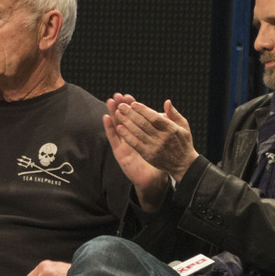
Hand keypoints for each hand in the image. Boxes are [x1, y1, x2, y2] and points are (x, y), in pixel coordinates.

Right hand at [105, 93, 168, 211]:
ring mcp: (125, 144)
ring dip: (113, 113)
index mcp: (144, 134)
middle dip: (122, 107)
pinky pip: (114, 139)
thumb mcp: (167, 142)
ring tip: (110, 101)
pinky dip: (109, 128)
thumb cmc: (162, 161)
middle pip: (126, 119)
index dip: (133, 107)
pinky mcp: (119, 152)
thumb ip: (168, 124)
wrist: (154, 179)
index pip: (138, 117)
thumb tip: (166, 108)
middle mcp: (133, 137)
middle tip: (117, 95)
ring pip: (118, 125)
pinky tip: (106, 118)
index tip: (129, 96)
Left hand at [112, 98, 198, 182]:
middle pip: (143, 123)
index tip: (133, 103)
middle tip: (121, 106)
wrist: (184, 165)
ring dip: (126, 122)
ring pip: (137, 132)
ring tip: (118, 114)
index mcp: (171, 129)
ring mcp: (155, 147)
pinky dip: (126, 135)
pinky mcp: (149, 155)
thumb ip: (174, 114)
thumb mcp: (184, 126)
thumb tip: (167, 102)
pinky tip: (119, 128)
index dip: (142, 110)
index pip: (154, 117)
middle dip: (130, 113)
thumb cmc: (183, 143)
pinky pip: (135, 143)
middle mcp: (162, 138)